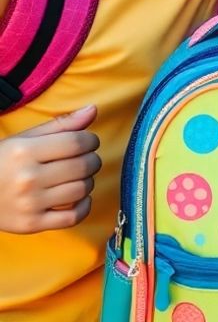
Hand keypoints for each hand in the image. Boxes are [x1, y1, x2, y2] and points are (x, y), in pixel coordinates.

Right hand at [0, 105, 101, 233]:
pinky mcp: (32, 224)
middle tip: (84, 160)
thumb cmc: (1, 163)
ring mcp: (30, 204)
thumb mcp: (23, 139)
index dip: (91, 140)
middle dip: (91, 160)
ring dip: (87, 182)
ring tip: (76, 177)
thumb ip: (60, 125)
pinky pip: (74, 217)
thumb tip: (93, 109)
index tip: (88, 142)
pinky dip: (84, 206)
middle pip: (83, 166)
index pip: (77, 142)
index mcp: (24, 151)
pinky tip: (77, 198)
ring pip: (82, 190)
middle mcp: (28, 178)